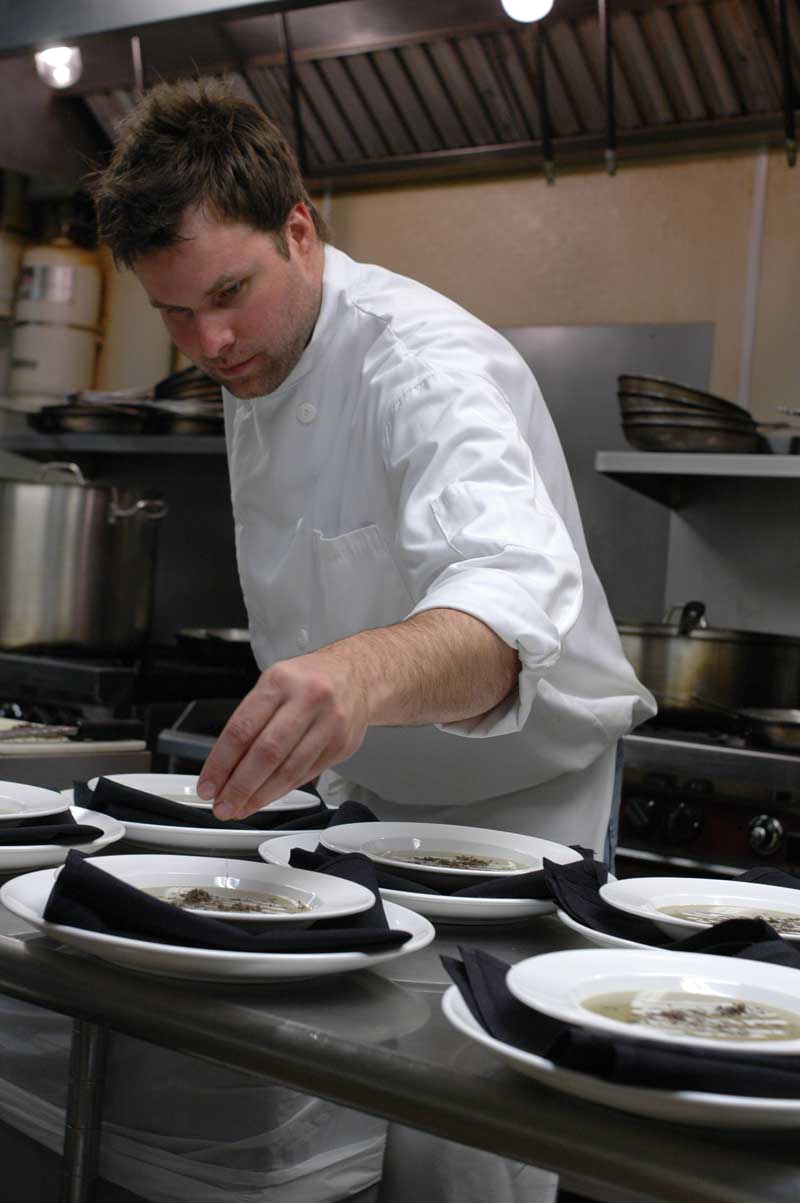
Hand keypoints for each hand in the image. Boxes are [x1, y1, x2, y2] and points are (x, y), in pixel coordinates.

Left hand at [197, 650, 368, 820]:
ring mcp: (329, 724)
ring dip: (260, 796)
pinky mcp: (342, 745)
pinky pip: (306, 775)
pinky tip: (266, 797)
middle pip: (266, 754)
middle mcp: (307, 700)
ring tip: (241, 808)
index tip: (208, 785)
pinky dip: (282, 790)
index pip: (243, 729)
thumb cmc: (308, 681)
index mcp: (281, 681)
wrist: (357, 676)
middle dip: (240, 786)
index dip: (221, 763)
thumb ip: (251, 720)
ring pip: (289, 770)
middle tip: (222, 805)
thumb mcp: (274, 684)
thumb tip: (224, 767)